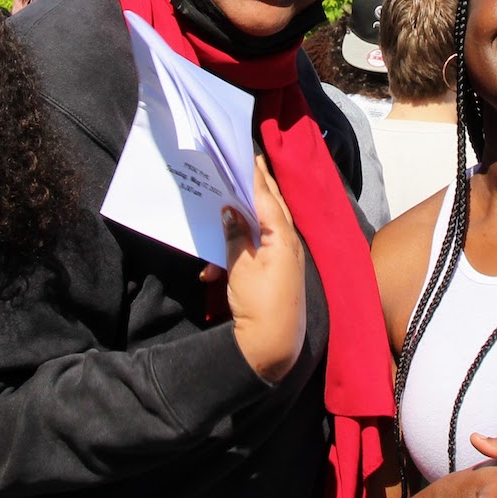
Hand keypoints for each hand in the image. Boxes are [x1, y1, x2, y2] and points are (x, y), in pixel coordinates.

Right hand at [220, 155, 305, 383]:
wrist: (272, 346)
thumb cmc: (259, 304)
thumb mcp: (241, 266)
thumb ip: (236, 235)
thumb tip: (230, 210)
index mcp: (282, 235)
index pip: (266, 195)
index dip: (254, 173)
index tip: (246, 151)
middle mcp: (287, 241)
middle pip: (269, 205)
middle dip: (254, 185)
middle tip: (242, 162)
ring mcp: (282, 256)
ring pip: (259, 226)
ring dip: (238, 221)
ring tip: (221, 203)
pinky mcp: (274, 271)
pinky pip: (254, 250)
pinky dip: (233, 253)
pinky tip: (209, 270)